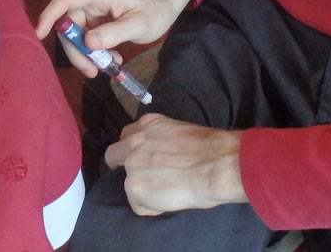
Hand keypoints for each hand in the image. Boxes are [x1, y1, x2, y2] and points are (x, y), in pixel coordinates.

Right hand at [35, 0, 191, 76]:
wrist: (168, 2)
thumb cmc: (156, 9)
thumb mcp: (140, 24)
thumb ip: (114, 33)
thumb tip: (89, 42)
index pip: (65, 1)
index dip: (49, 16)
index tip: (39, 35)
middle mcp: (93, 0)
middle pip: (69, 25)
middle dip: (77, 50)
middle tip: (92, 71)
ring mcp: (96, 10)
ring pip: (78, 35)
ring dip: (88, 54)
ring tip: (108, 67)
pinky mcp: (100, 21)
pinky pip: (90, 37)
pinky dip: (97, 51)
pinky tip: (114, 60)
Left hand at [105, 113, 246, 214]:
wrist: (218, 164)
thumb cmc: (211, 149)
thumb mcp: (180, 132)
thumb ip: (163, 140)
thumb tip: (163, 155)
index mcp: (149, 124)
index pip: (128, 135)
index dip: (134, 149)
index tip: (144, 158)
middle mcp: (134, 141)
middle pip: (113, 155)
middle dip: (123, 166)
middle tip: (144, 177)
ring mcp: (132, 164)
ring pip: (126, 182)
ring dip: (143, 188)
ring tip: (166, 192)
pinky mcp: (134, 188)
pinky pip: (138, 204)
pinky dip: (152, 207)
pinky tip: (170, 201)